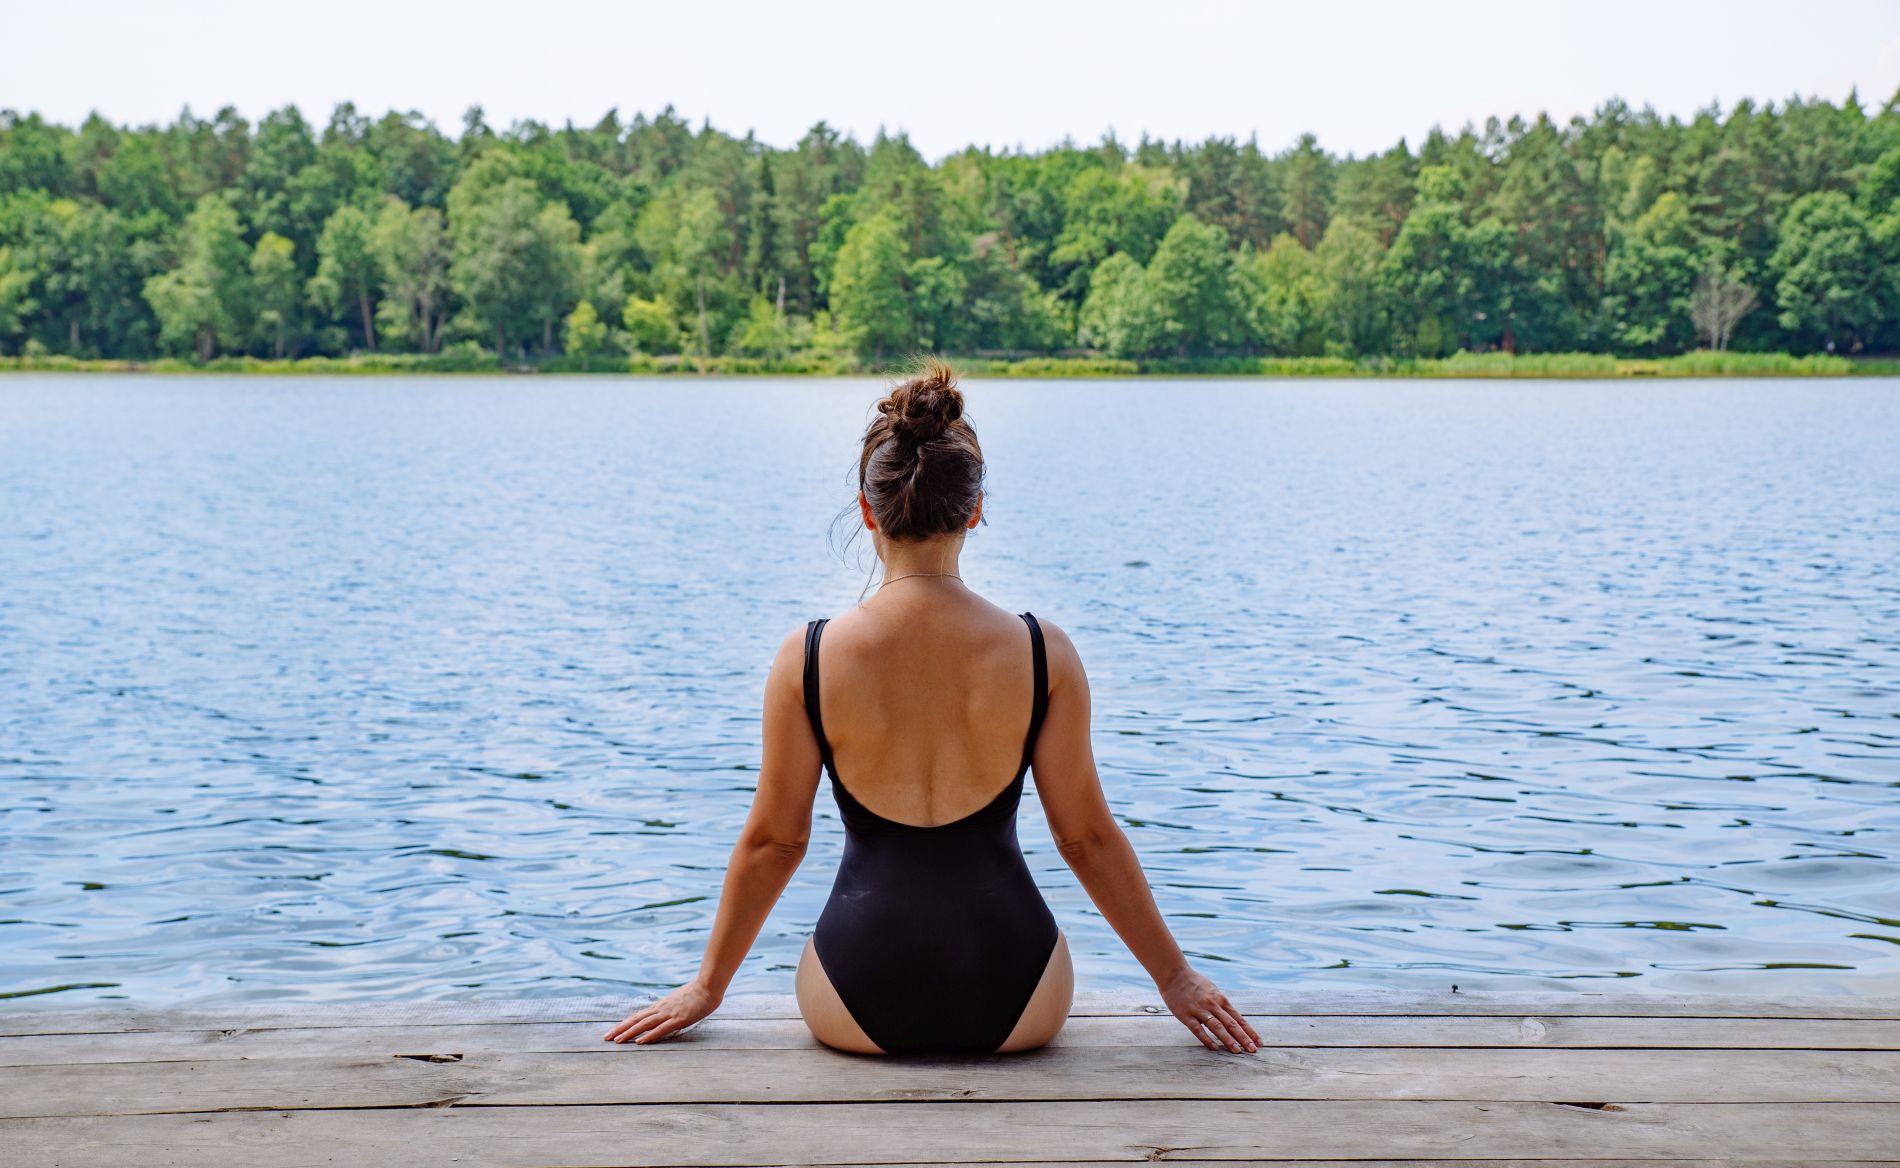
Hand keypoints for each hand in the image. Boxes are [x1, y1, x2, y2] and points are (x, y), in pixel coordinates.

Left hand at [603, 980, 721, 1044]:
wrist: (708, 985)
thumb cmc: (698, 993)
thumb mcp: (680, 1000)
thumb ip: (672, 1007)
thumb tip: (667, 1013)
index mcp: (661, 1005)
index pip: (638, 1016)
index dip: (624, 1024)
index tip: (613, 1031)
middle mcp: (661, 1009)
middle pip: (636, 1020)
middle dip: (620, 1029)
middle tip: (606, 1038)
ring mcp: (669, 1014)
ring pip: (644, 1025)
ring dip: (630, 1033)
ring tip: (617, 1042)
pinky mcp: (679, 1019)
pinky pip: (661, 1029)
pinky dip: (649, 1036)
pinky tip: (640, 1042)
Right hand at [1158, 966, 1258, 1053]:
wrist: (1174, 974)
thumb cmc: (1194, 983)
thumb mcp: (1212, 990)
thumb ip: (1221, 1004)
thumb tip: (1233, 1018)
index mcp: (1221, 999)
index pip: (1239, 1018)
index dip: (1250, 1031)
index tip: (1259, 1042)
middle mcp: (1213, 1004)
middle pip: (1231, 1023)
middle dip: (1243, 1038)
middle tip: (1253, 1050)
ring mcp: (1199, 1009)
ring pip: (1217, 1026)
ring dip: (1228, 1039)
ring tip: (1237, 1051)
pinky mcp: (1186, 1014)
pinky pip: (1198, 1029)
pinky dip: (1206, 1039)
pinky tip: (1214, 1048)